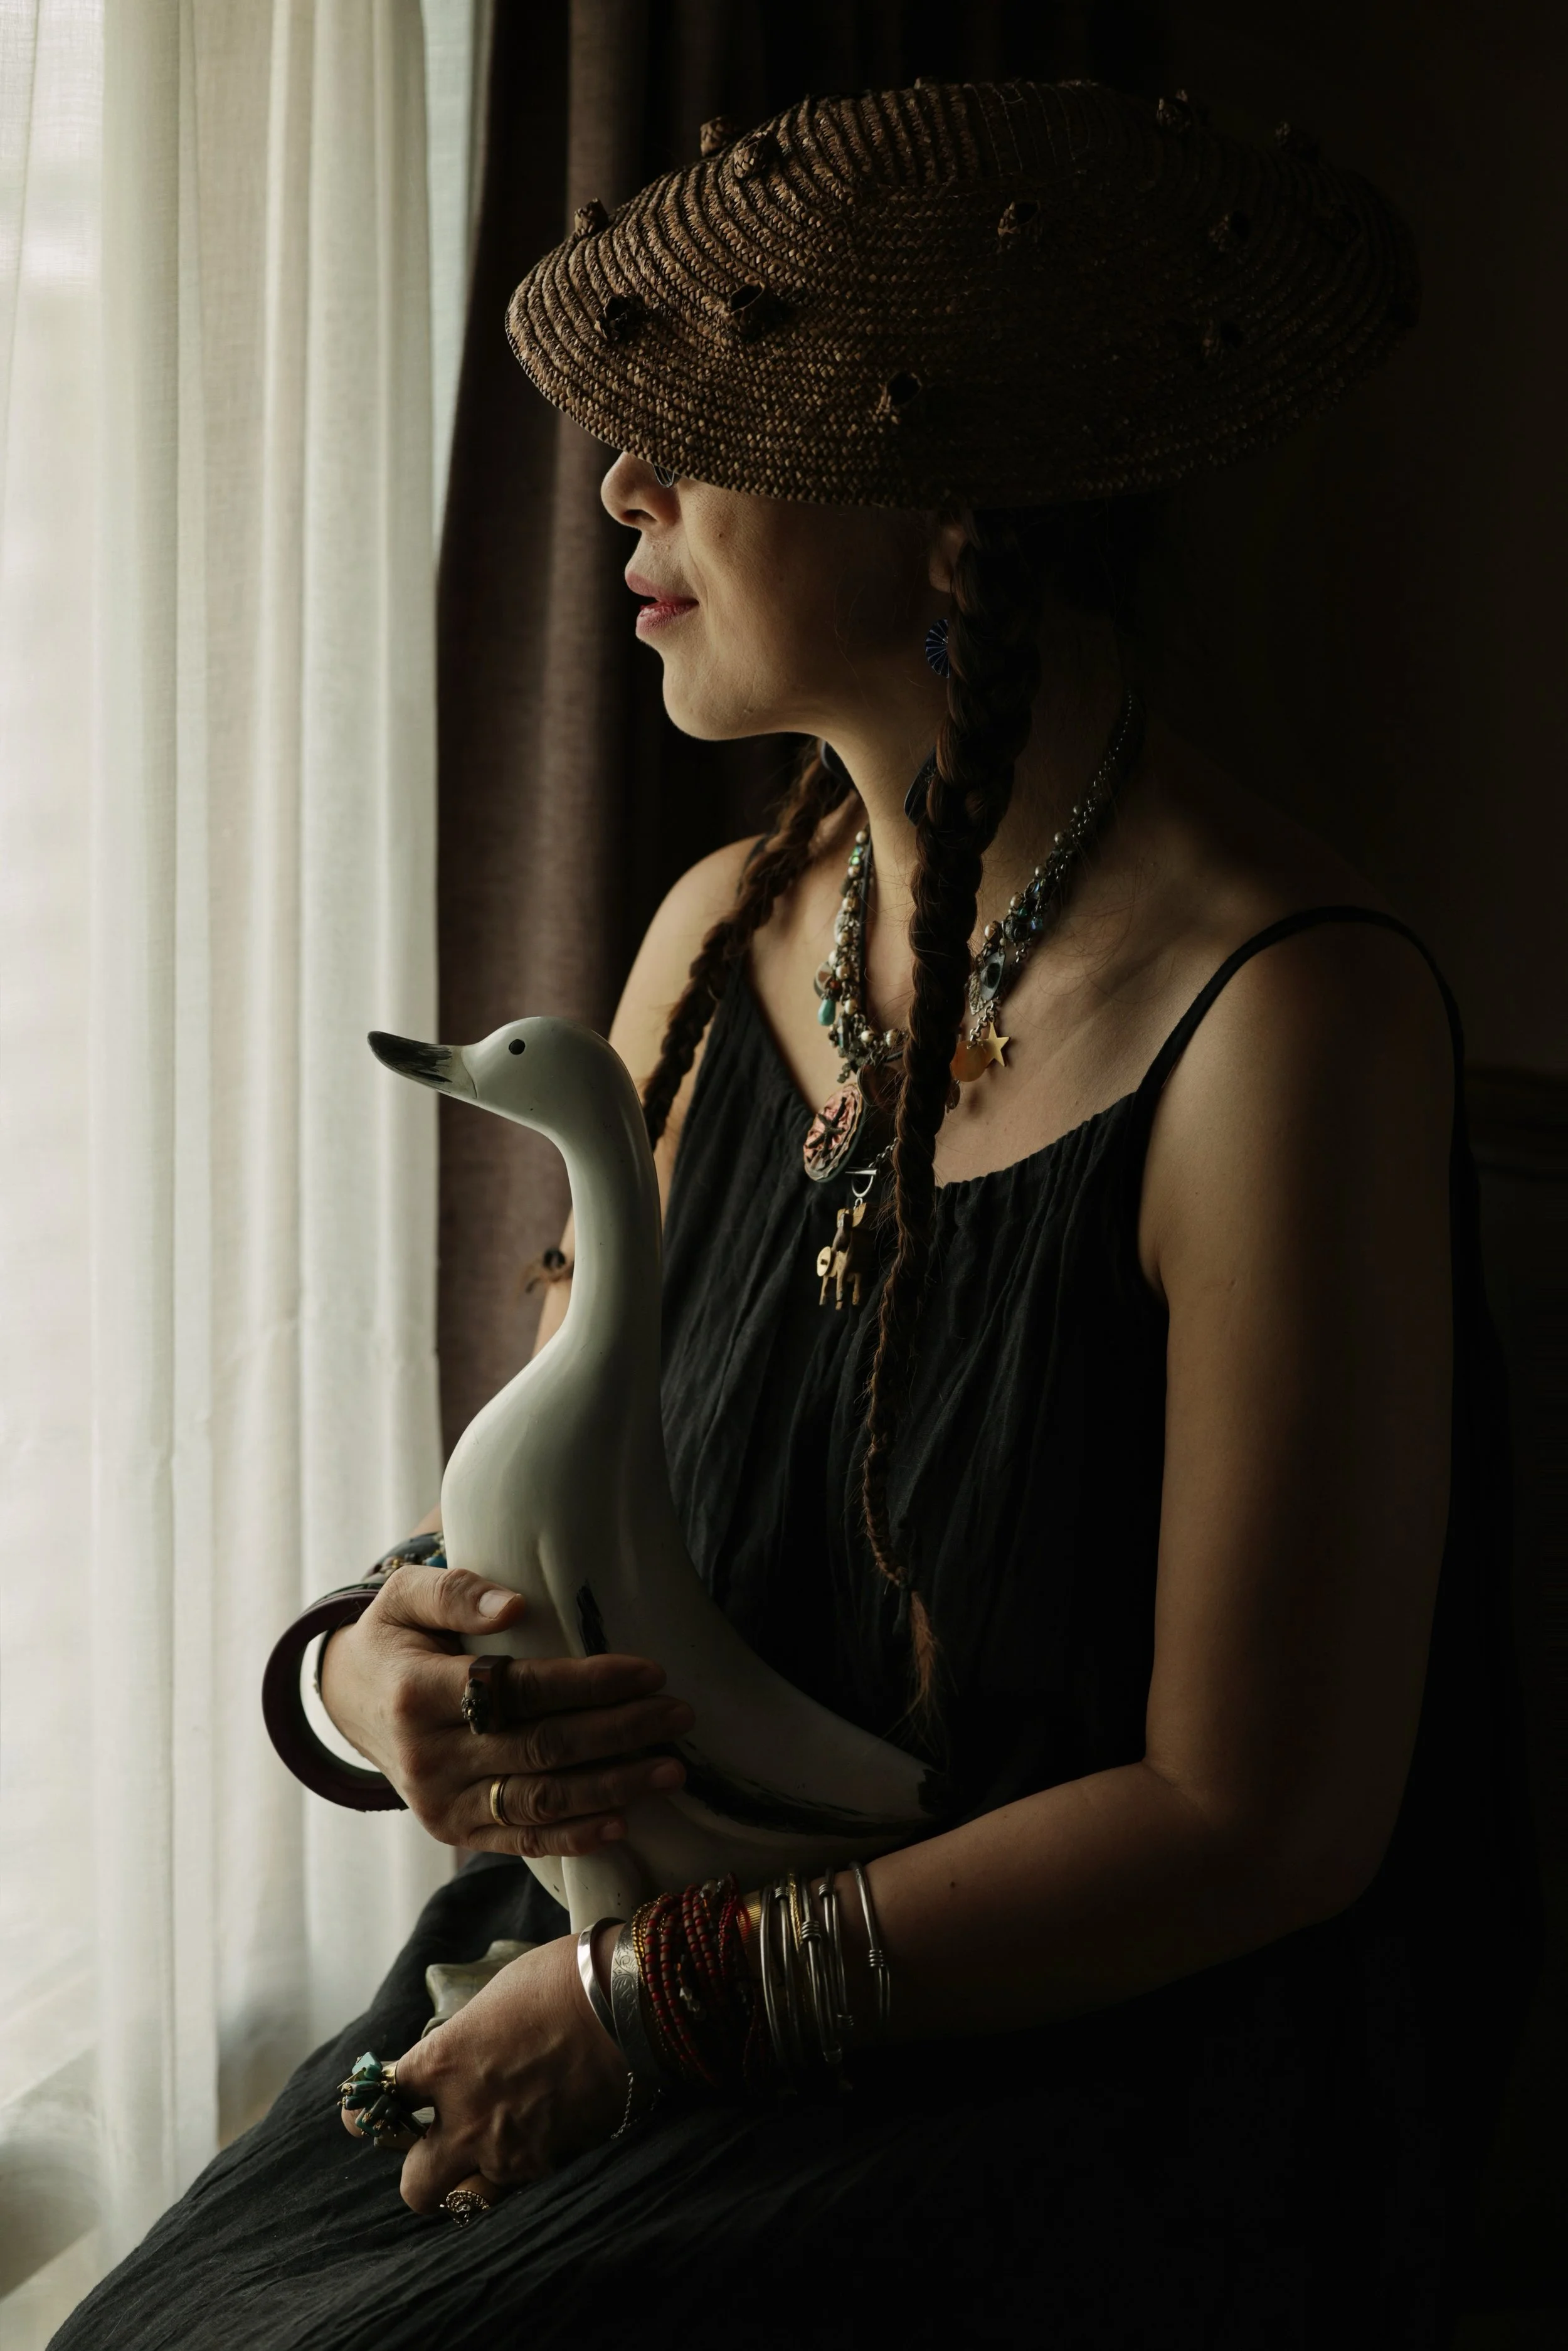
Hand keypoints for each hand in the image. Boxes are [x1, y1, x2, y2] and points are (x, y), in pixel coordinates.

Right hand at [318, 1564, 691, 1853]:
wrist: (351, 1702)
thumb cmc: (396, 1638)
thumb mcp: (404, 1597)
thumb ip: (454, 1590)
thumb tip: (514, 1605)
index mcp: (416, 1693)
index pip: (520, 1690)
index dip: (590, 1683)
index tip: (650, 1671)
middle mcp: (427, 1757)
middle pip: (541, 1748)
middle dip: (619, 1732)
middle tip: (678, 1715)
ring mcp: (440, 1803)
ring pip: (539, 1801)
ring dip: (613, 1788)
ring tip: (672, 1769)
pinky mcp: (453, 1831)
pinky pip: (521, 1840)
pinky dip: (574, 1835)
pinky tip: (623, 1821)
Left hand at [357, 1935, 634, 2207]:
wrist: (631, 2001)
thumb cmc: (563, 1979)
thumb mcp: (495, 1996)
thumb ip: (466, 2037)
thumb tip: (463, 2050)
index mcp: (443, 2063)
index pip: (379, 2103)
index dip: (366, 2111)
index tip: (366, 2113)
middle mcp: (465, 2119)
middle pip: (414, 2186)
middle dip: (422, 2169)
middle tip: (440, 2145)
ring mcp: (509, 2151)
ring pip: (473, 2196)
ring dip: (479, 2175)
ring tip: (502, 2143)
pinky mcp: (552, 2166)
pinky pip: (523, 2185)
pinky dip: (527, 2166)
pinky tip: (546, 2134)